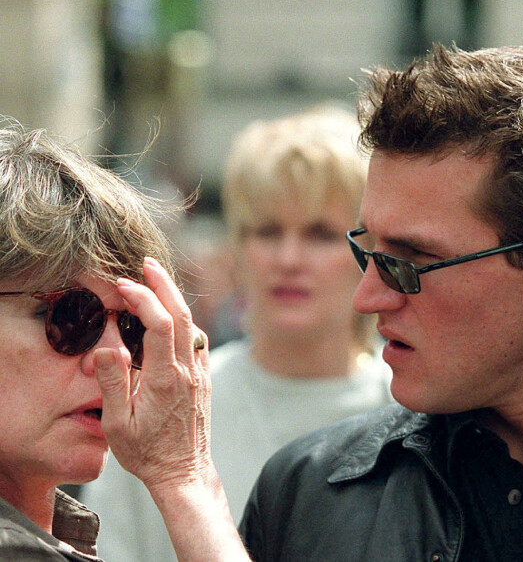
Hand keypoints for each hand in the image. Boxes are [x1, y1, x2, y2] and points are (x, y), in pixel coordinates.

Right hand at [94, 257, 211, 489]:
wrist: (184, 471)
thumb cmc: (148, 452)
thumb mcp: (118, 425)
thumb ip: (112, 382)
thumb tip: (106, 347)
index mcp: (165, 379)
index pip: (160, 324)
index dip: (143, 299)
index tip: (124, 287)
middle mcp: (188, 371)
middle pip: (182, 314)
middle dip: (165, 284)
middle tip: (148, 264)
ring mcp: (199, 373)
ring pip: (193, 325)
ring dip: (175, 299)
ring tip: (157, 282)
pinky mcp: (204, 378)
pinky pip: (198, 340)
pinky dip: (185, 320)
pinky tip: (173, 317)